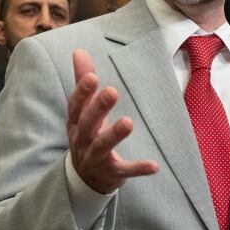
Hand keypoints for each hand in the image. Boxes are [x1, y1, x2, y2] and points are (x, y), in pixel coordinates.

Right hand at [68, 49, 159, 193]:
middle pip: (88, 123)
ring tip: (129, 122)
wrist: (84, 178)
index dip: (82, 92)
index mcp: (76, 122)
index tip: (92, 76)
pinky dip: (138, 168)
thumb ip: (82, 81)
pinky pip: (124, 170)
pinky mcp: (111, 172)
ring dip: (115, 134)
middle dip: (98, 108)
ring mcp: (95, 157)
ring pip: (102, 146)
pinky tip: (154, 165)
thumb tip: (79, 51)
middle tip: (112, 91)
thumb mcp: (82, 110)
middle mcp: (82, 139)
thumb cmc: (86, 134)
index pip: (76, 105)